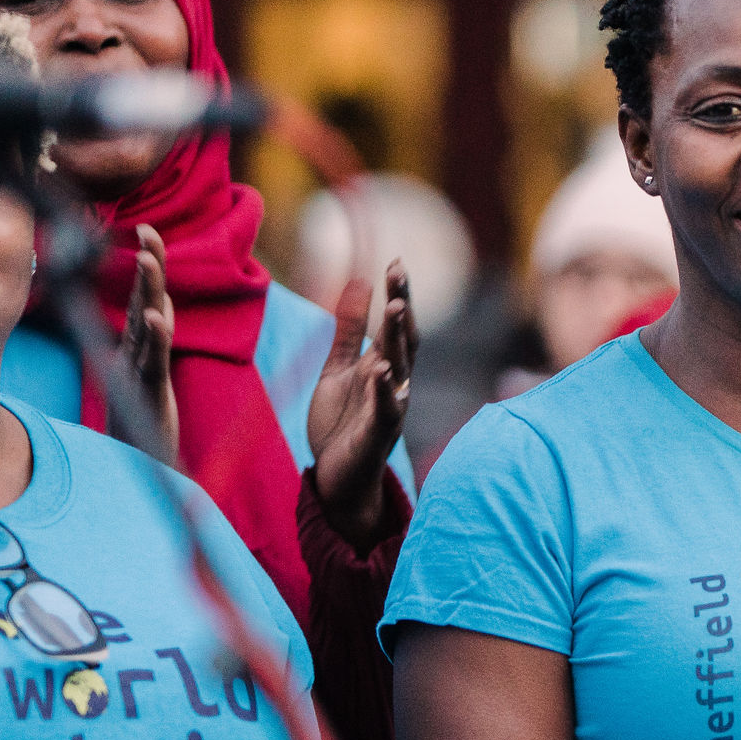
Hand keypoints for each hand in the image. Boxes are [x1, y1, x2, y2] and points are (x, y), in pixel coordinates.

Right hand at [124, 223, 180, 455]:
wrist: (135, 465)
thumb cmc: (142, 417)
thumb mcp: (151, 372)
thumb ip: (155, 338)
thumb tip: (161, 305)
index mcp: (139, 344)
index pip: (146, 296)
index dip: (149, 264)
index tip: (148, 230)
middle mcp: (136, 351)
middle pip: (143, 300)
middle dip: (147, 263)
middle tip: (147, 229)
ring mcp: (139, 369)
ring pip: (145, 323)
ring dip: (146, 290)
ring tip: (147, 258)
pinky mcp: (148, 392)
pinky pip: (152, 361)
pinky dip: (154, 338)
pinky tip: (157, 318)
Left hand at [307, 262, 417, 548]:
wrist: (338, 478)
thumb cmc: (342, 423)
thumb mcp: (337, 369)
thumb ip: (347, 330)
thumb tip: (358, 283)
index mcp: (383, 365)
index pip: (395, 324)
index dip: (398, 293)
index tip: (396, 261)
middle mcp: (394, 382)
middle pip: (403, 337)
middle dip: (402, 303)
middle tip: (398, 270)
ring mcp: (390, 406)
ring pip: (400, 366)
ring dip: (399, 337)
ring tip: (395, 308)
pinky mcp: (379, 433)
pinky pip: (386, 408)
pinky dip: (385, 389)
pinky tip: (381, 368)